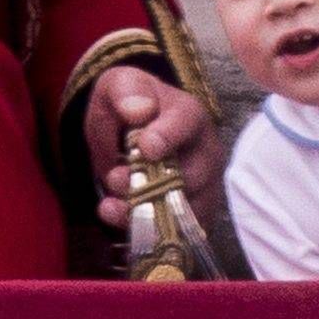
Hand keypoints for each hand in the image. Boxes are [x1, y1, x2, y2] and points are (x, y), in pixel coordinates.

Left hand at [85, 66, 224, 228]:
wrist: (134, 130)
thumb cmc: (131, 106)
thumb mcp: (121, 86)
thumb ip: (127, 91)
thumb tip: (138, 110)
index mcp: (190, 115)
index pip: (187, 125)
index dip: (168, 138)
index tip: (145, 148)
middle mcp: (206, 151)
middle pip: (192, 175)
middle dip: (151, 183)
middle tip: (114, 178)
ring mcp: (205, 185)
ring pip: (188, 209)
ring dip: (146, 212)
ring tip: (112, 207)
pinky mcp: (196, 211)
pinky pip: (181, 232)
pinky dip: (149, 232)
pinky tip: (121, 220)